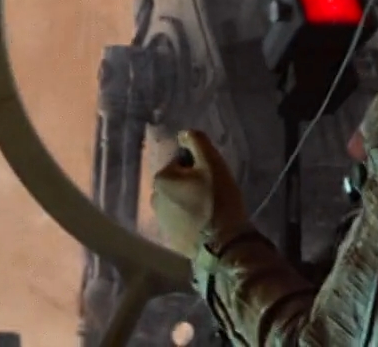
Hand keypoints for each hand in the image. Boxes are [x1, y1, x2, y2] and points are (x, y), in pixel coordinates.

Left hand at [151, 130, 249, 260]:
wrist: (223, 245)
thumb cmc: (218, 200)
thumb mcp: (212, 163)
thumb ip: (196, 141)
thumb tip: (183, 133)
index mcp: (161, 179)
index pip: (182, 162)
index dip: (200, 167)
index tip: (212, 178)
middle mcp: (154, 199)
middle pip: (178, 183)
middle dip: (192, 185)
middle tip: (213, 194)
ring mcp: (160, 221)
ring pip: (178, 202)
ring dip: (191, 202)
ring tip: (211, 211)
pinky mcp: (169, 239)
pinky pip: (180, 221)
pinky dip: (190, 220)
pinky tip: (206, 225)